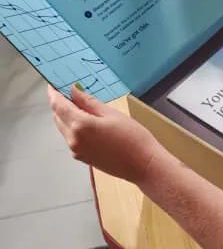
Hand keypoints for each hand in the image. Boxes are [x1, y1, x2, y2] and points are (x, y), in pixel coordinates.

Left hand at [48, 84, 165, 184]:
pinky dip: (73, 127)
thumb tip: (74, 91)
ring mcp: (76, 150)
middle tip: (69, 92)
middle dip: (60, 103)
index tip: (54, 84)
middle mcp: (73, 139)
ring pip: (63, 128)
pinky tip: (88, 122)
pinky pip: (71, 138)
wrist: (143, 164)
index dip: (54, 92)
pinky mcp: (82, 157)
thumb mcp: (112, 113)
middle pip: (57, 117)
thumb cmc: (133, 138)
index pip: (58, 105)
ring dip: (66, 116)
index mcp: (80, 125)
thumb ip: (89, 102)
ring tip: (81, 106)